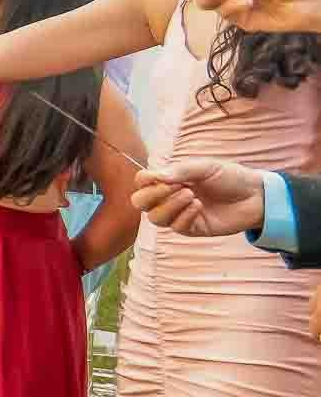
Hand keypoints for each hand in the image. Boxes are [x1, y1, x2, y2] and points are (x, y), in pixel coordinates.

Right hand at [130, 158, 267, 237]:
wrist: (256, 196)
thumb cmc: (230, 177)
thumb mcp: (205, 167)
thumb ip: (179, 171)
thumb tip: (155, 176)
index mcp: (169, 180)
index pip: (142, 182)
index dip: (146, 180)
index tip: (163, 177)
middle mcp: (169, 197)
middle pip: (140, 202)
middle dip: (151, 196)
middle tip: (172, 188)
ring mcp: (179, 214)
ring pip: (155, 217)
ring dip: (170, 206)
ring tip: (192, 196)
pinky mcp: (191, 228)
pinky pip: (176, 226)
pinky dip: (185, 215)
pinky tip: (200, 206)